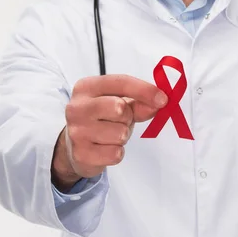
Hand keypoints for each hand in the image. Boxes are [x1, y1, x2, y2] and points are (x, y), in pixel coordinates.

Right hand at [51, 74, 167, 190]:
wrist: (74, 146)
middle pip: (120, 108)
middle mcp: (77, 107)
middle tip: (121, 121)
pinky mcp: (81, 154)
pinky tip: (106, 148)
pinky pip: (115, 154)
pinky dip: (117, 153)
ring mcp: (76, 131)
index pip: (120, 82)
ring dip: (122, 137)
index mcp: (86, 87)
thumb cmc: (100, 119)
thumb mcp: (119, 104)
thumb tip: (160, 102)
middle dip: (128, 117)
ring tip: (111, 135)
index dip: (145, 90)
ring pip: (120, 133)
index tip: (163, 99)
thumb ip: (139, 102)